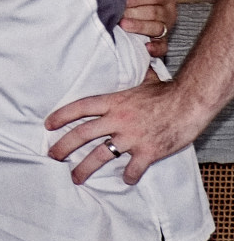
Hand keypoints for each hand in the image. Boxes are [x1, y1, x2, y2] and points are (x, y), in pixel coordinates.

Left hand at [46, 76, 203, 185]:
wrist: (192, 102)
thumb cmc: (169, 91)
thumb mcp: (144, 81)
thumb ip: (132, 79)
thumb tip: (132, 61)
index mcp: (114, 102)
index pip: (80, 107)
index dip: (62, 116)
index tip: (48, 125)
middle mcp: (118, 120)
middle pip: (82, 134)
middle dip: (64, 146)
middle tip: (52, 156)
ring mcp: (132, 137)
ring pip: (101, 155)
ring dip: (85, 168)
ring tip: (75, 178)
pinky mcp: (148, 151)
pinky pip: (133, 168)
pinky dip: (129, 175)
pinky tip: (126, 179)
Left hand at [121, 0, 175, 58]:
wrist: (144, 11)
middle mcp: (169, 11)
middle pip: (155, 12)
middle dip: (135, 13)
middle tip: (119, 13)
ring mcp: (167, 27)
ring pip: (157, 28)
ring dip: (140, 27)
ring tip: (124, 25)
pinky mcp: (163, 42)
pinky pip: (163, 47)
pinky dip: (155, 48)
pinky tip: (146, 47)